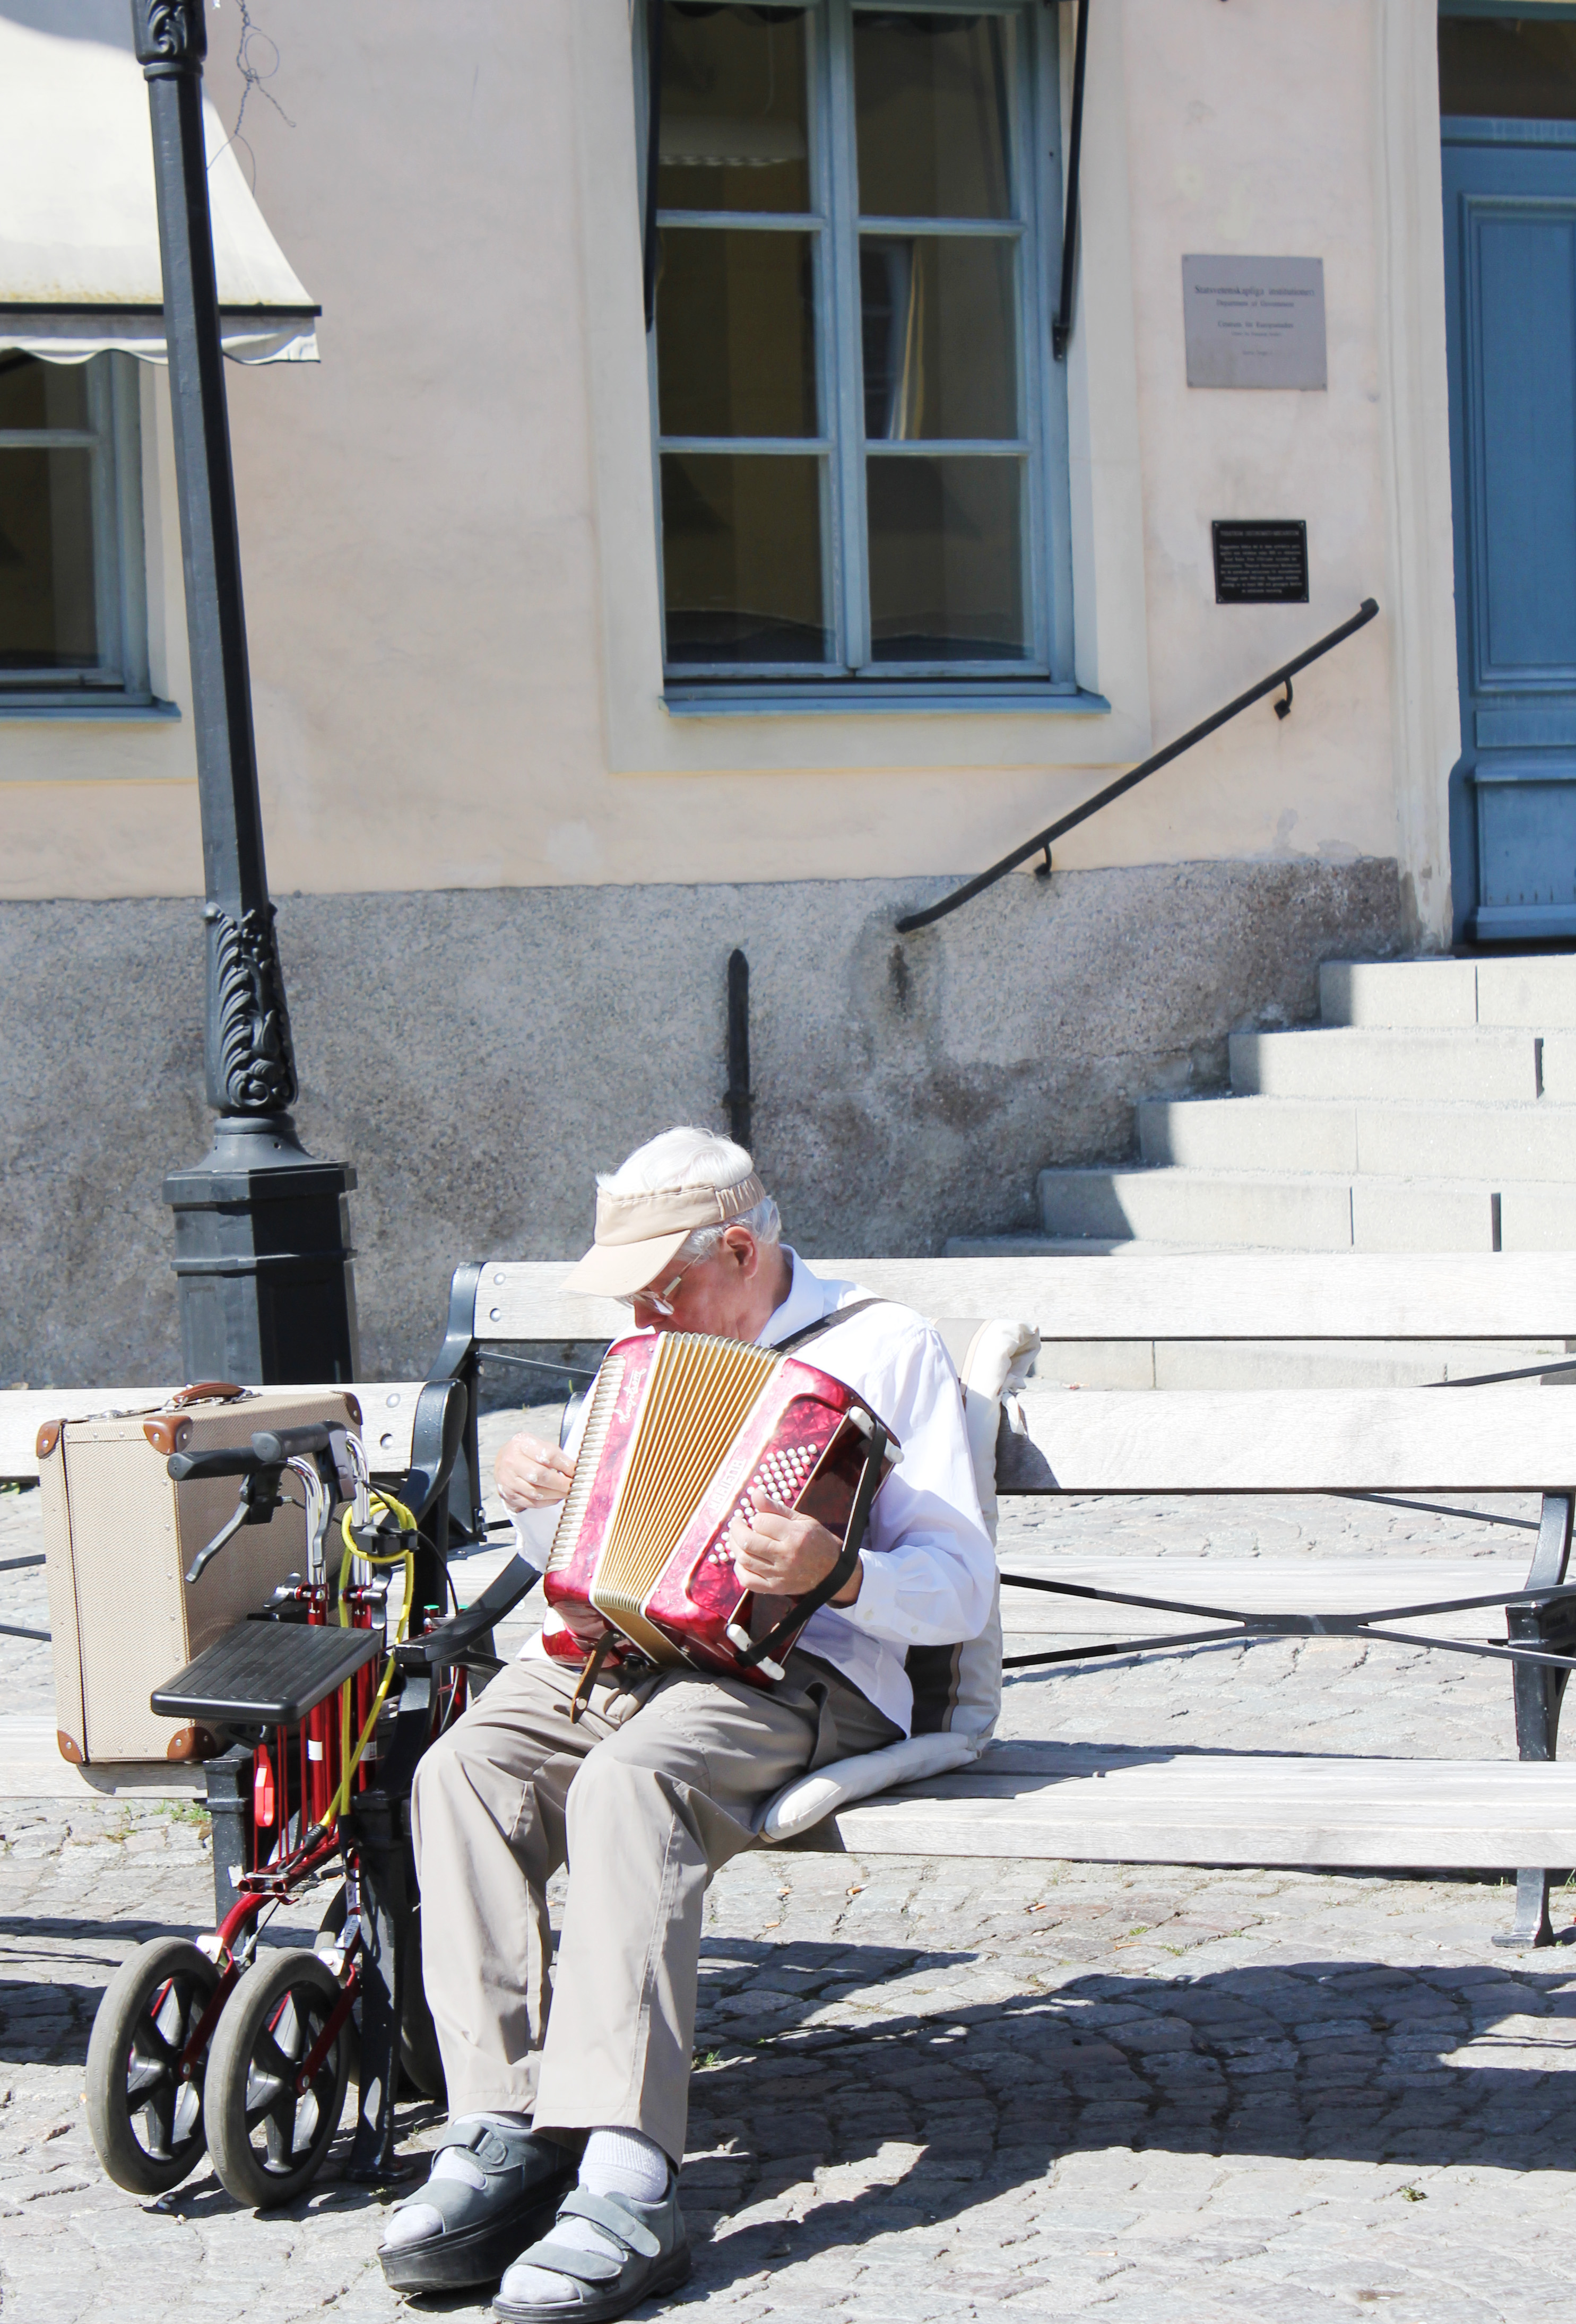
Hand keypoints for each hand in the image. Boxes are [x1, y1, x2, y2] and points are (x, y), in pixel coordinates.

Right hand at [496, 1431, 574, 1513]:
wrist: (504, 1462)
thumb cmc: (525, 1453)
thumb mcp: (539, 1445)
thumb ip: (556, 1455)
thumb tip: (576, 1469)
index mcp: (522, 1443)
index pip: (548, 1455)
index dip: (566, 1465)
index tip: (578, 1472)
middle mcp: (512, 1461)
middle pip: (541, 1475)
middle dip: (562, 1483)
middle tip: (575, 1486)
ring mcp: (508, 1479)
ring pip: (537, 1492)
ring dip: (556, 1494)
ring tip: (568, 1492)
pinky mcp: (509, 1494)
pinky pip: (532, 1503)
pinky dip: (548, 1502)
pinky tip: (556, 1497)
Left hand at [727, 1492, 862, 1606]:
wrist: (834, 1573)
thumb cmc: (817, 1541)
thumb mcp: (801, 1520)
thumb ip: (775, 1508)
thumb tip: (754, 1493)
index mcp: (795, 1535)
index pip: (761, 1522)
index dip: (757, 1518)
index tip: (760, 1518)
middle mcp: (787, 1556)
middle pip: (748, 1542)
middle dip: (736, 1529)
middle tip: (737, 1523)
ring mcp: (780, 1575)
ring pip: (744, 1560)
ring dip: (735, 1546)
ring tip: (737, 1538)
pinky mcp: (775, 1588)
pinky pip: (748, 1580)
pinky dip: (739, 1569)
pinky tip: (741, 1559)